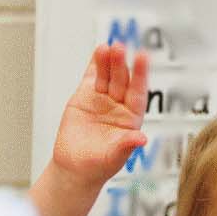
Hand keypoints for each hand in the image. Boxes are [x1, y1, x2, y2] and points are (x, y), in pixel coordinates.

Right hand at [50, 41, 149, 183]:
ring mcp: (103, 99)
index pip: (138, 92)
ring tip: (107, 47)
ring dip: (108, 61)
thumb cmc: (98, 165)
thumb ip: (126, 145)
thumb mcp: (114, 157)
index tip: (142, 57)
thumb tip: (142, 139)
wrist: (74, 168)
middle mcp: (119, 105)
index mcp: (132, 117)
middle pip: (122, 80)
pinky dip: (95, 64)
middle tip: (119, 48)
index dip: (140, 75)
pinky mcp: (85, 96)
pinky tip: (99, 51)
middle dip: (120, 64)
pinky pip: (92, 77)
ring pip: (107, 75)